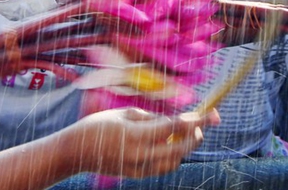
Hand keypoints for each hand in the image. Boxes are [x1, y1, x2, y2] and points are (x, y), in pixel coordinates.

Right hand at [63, 108, 219, 177]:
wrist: (76, 153)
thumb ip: (151, 117)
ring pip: (175, 160)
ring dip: (184, 147)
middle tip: (201, 124)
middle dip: (195, 135)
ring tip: (183, 133)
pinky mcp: (138, 175)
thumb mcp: (125, 114)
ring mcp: (140, 168)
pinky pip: (163, 167)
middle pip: (181, 148)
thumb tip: (173, 120)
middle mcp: (142, 155)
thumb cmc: (97, 126)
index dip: (197, 120)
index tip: (212, 114)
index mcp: (138, 135)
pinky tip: (169, 144)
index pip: (176, 127)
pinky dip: (172, 156)